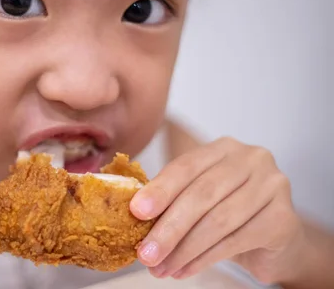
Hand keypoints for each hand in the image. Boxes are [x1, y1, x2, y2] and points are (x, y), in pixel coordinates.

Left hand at [130, 137, 303, 283]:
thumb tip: (133, 214)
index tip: (136, 211)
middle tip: (146, 253)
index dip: (159, 190)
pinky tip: (185, 269)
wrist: (275, 236)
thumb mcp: (198, 196)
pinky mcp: (284, 218)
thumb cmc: (228, 211)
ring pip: (218, 221)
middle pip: (201, 195)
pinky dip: (205, 259)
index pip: (185, 166)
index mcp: (223, 148)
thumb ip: (172, 197)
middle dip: (168, 228)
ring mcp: (273, 186)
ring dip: (184, 249)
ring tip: (161, 268)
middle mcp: (251, 159)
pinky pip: (236, 240)